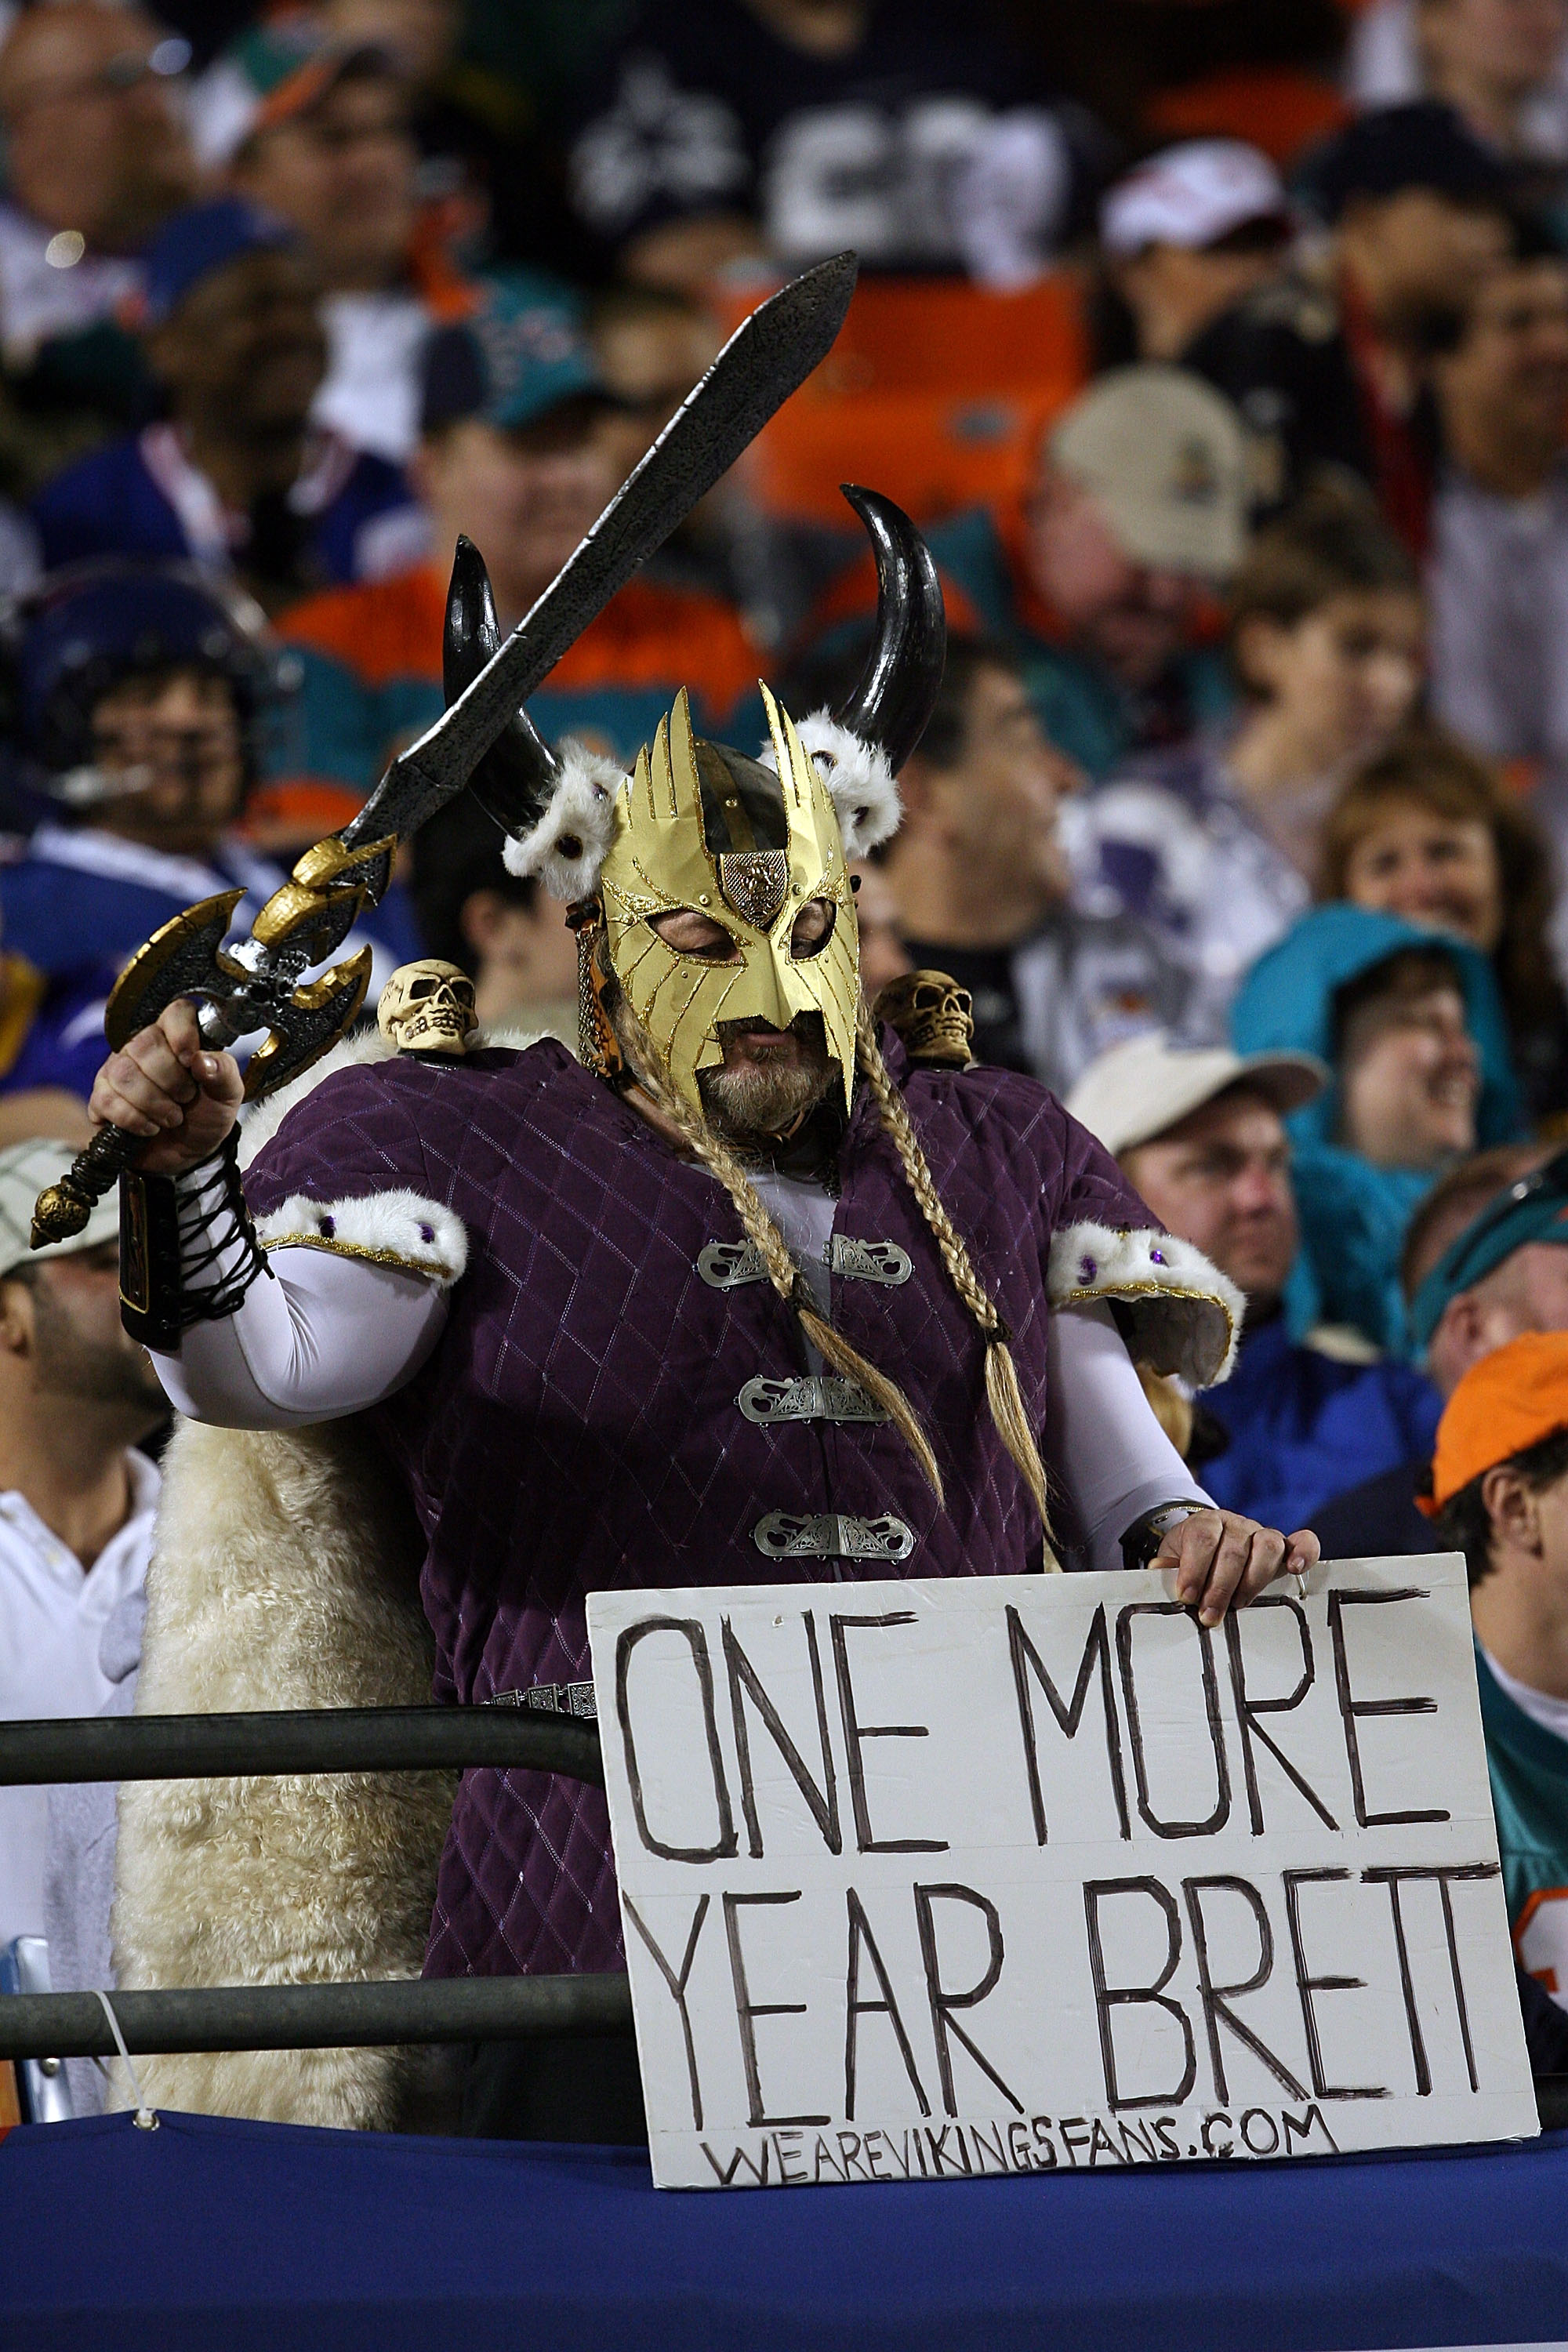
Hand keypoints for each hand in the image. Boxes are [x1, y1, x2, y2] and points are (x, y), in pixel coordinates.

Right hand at [88, 998, 242, 1174]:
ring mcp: (117, 1070)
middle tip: (185, 1099)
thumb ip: (224, 1073)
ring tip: (171, 1118)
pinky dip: (134, 1119)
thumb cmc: (206, 1116)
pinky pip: (107, 1100)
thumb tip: (202, 1059)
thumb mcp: (227, 1097)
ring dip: (154, 1104)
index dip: (182, 1034)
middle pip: (144, 1045)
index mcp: (177, 1037)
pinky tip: (149, 1127)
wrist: (187, 1154)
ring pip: (124, 1074)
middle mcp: (142, 1047)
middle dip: (171, 1081)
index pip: (175, 1012)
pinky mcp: (101, 1098)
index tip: (190, 1062)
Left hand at [1151, 1509, 1320, 1627]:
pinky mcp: (1284, 1548)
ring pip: (1266, 1546)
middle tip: (1209, 1615)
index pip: (1202, 1537)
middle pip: (1233, 1549)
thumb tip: (1159, 1571)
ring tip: (1239, 1604)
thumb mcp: (1173, 1561)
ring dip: (1252, 1580)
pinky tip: (1296, 1569)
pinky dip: (1304, 1552)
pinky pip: (1303, 1542)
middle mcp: (1236, 1524)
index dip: (1194, 1568)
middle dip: (1220, 1587)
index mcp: (1206, 1523)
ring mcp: (1262, 1533)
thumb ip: (1167, 1568)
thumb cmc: (1191, 1559)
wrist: (1208, 1545)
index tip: (1186, 1596)